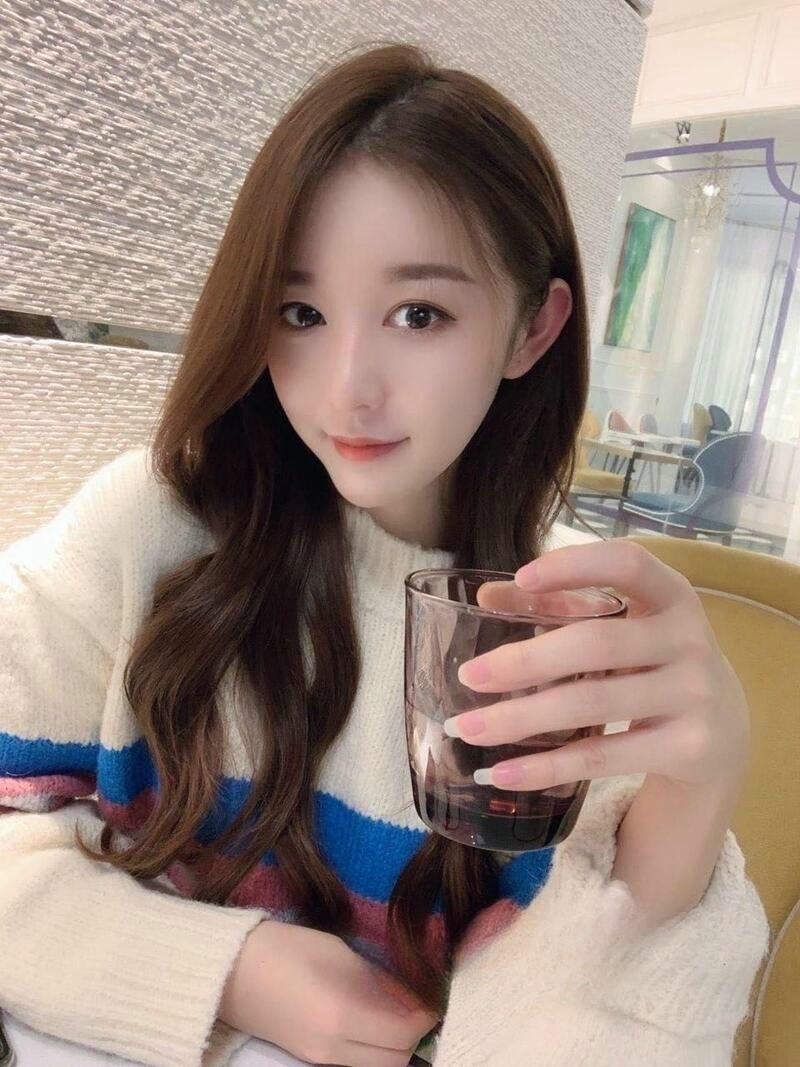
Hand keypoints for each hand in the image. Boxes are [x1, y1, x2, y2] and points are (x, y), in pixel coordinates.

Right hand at [218, 919, 439, 1066]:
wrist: (228, 970)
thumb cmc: (284, 948)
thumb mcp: (338, 953)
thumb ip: (378, 981)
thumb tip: (414, 999)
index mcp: (341, 1016)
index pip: (405, 1034)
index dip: (427, 1017)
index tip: (436, 995)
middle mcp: (333, 1048)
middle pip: (396, 1061)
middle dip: (417, 1038)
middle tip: (425, 1006)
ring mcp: (319, 1059)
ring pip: (378, 1066)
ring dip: (397, 1047)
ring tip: (404, 1014)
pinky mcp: (309, 1058)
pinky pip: (356, 1062)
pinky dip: (375, 1049)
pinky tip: (378, 1022)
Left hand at [446, 539, 750, 795]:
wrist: (720, 731)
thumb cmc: (651, 661)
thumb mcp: (621, 627)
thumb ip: (558, 605)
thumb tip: (487, 596)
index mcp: (673, 596)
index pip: (629, 564)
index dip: (576, 566)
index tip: (521, 577)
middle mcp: (689, 640)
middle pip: (596, 645)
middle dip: (525, 661)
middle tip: (468, 676)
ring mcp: (693, 696)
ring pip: (591, 705)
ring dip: (520, 718)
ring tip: (466, 728)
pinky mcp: (686, 748)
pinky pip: (602, 756)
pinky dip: (546, 767)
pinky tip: (502, 772)